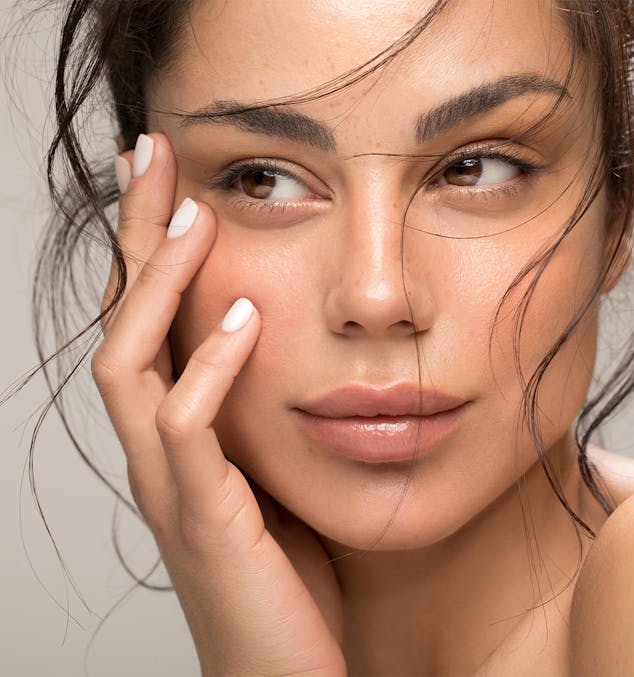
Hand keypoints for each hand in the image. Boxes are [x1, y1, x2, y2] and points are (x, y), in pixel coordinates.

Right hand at [94, 134, 345, 676]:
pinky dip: (210, 370)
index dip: (152, 247)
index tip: (174, 177)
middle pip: (123, 321)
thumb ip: (266, 414)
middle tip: (152, 155)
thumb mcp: (277, 473)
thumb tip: (292, 346)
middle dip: (136, 236)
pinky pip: (187, 432)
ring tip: (195, 216)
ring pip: (132, 365)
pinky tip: (244, 320)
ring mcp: (172, 486)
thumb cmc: (288, 577)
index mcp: (178, 435)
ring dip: (159, 288)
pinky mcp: (204, 522)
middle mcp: (158, 451)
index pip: (150, 321)